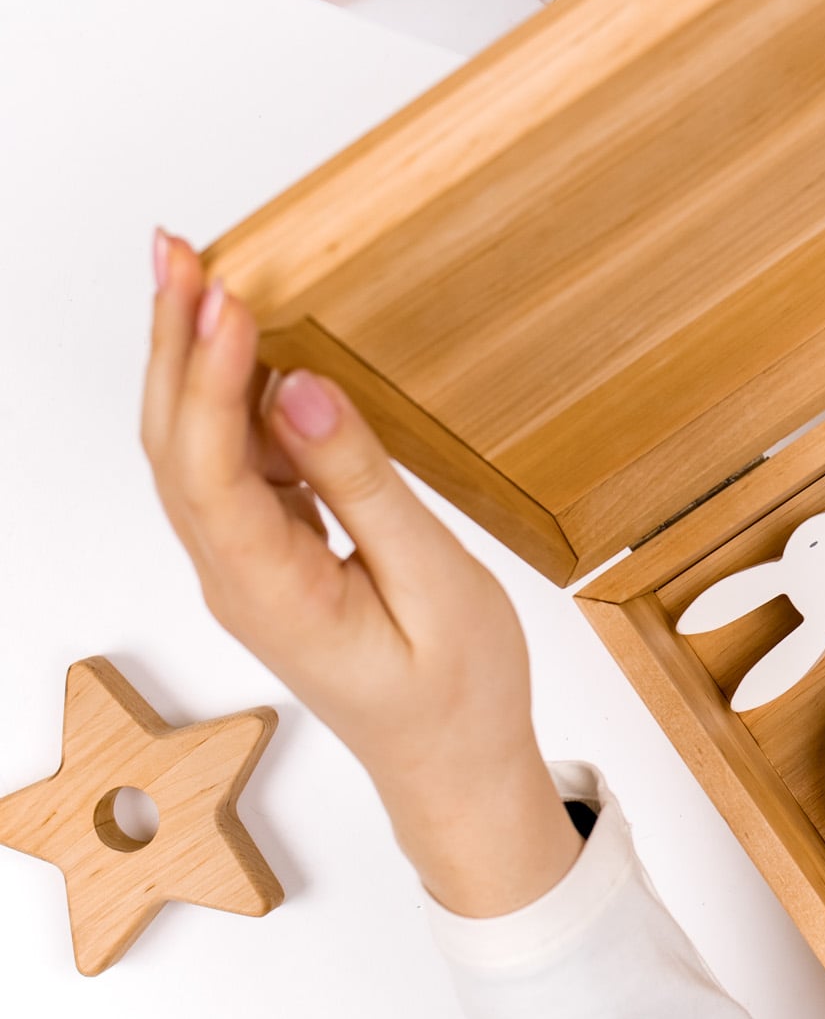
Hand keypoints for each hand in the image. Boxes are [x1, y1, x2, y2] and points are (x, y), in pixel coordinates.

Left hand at [142, 233, 580, 917]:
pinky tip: (249, 355)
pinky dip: (229, 400)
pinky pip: (231, 467)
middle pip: (175, 446)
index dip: (210, 375)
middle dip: (172, 341)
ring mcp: (247, 569)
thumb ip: (363, 487)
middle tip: (178, 250)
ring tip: (197, 277)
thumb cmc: (458, 692)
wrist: (457, 768)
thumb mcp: (432, 584)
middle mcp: (237, 578)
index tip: (227, 295)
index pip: (211, 469)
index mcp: (270, 593)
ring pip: (193, 451)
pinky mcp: (271, 558)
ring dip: (191, 362)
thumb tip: (302, 395)